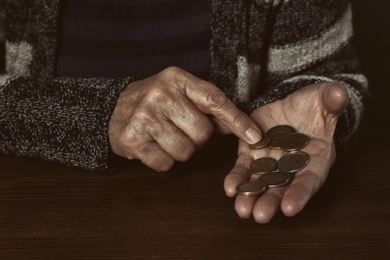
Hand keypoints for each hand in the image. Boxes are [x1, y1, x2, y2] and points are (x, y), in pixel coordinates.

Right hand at [109, 67, 261, 171]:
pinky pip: (166, 163)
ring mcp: (145, 116)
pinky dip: (163, 160)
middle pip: (202, 133)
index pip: (214, 100)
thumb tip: (240, 127)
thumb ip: (209, 107)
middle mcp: (161, 94)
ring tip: (165, 137)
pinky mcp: (133, 138)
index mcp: (177, 79)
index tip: (255, 136)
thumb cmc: (154, 102)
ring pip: (186, 152)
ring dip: (180, 150)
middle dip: (197, 138)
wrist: (113, 109)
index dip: (237, 120)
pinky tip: (154, 146)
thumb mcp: (180, 94)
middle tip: (180, 129)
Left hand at [224, 82, 348, 222]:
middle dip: (271, 202)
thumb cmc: (313, 105)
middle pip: (282, 188)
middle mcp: (292, 166)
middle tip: (260, 215)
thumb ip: (331, 100)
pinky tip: (230, 188)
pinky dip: (237, 178)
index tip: (289, 208)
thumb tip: (338, 94)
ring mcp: (270, 161)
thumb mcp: (324, 99)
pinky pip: (243, 168)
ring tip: (242, 209)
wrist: (292, 105)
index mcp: (316, 158)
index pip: (309, 179)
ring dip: (251, 196)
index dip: (300, 194)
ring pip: (261, 183)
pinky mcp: (252, 153)